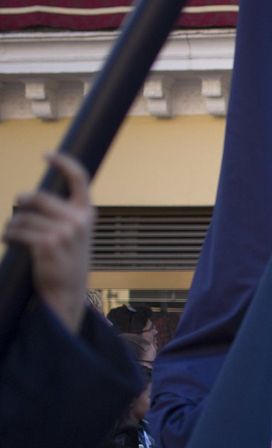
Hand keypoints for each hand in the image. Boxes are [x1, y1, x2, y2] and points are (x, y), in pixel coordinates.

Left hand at [5, 153, 93, 330]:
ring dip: (12, 225)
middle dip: (22, 203)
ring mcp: (65, 232)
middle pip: (38, 198)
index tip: (46, 155)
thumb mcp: (74, 234)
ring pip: (24, 216)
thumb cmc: (66, 261)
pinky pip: (17, 231)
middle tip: (18, 207)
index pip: (79, 179)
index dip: (63, 162)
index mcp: (87, 214)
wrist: (67, 292)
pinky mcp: (48, 244)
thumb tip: (28, 197)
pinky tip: (11, 242)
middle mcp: (79, 221)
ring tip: (14, 236)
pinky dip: (8, 236)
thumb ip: (62, 214)